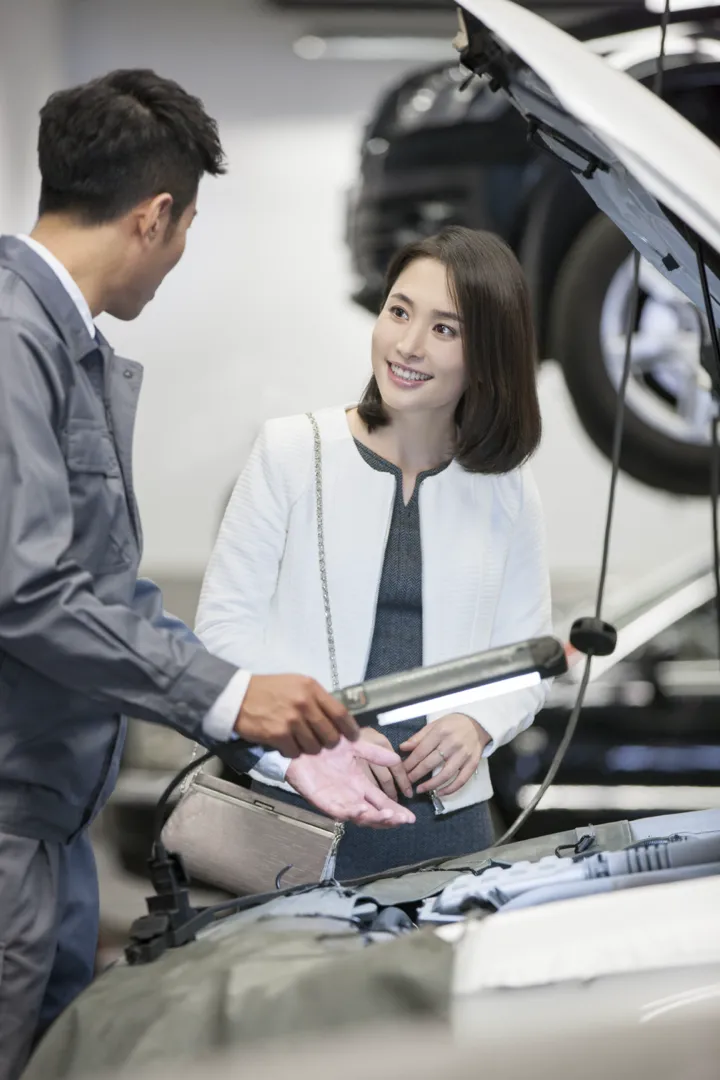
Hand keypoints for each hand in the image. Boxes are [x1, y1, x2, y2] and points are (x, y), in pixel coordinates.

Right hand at [235, 674, 358, 757]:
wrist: (238, 697)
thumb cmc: (269, 690)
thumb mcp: (296, 685)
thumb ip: (315, 698)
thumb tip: (334, 719)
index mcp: (311, 688)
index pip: (340, 712)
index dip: (349, 728)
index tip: (353, 737)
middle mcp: (304, 703)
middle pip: (330, 733)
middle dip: (329, 742)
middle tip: (322, 743)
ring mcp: (292, 720)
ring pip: (314, 746)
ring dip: (309, 748)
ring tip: (299, 741)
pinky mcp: (279, 735)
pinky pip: (295, 752)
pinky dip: (292, 751)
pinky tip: (284, 743)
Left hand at [286, 738, 416, 827]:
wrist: (302, 743)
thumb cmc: (326, 745)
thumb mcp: (355, 745)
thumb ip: (374, 753)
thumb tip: (396, 759)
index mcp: (360, 784)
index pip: (382, 802)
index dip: (396, 810)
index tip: (410, 816)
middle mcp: (351, 795)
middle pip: (374, 813)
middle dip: (389, 818)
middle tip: (404, 819)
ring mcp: (337, 800)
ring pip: (359, 816)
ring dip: (375, 818)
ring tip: (389, 816)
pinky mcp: (322, 800)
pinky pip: (338, 811)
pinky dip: (350, 812)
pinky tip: (362, 809)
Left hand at [400, 713, 489, 796]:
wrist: (478, 724)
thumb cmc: (453, 724)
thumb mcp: (434, 725)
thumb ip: (419, 737)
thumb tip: (402, 748)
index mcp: (441, 732)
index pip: (421, 751)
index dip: (409, 763)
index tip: (401, 771)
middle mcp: (452, 743)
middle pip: (431, 763)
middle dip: (416, 775)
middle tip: (406, 782)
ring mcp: (464, 755)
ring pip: (445, 774)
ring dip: (431, 785)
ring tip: (419, 789)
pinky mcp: (473, 764)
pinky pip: (461, 780)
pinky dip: (450, 789)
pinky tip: (439, 793)